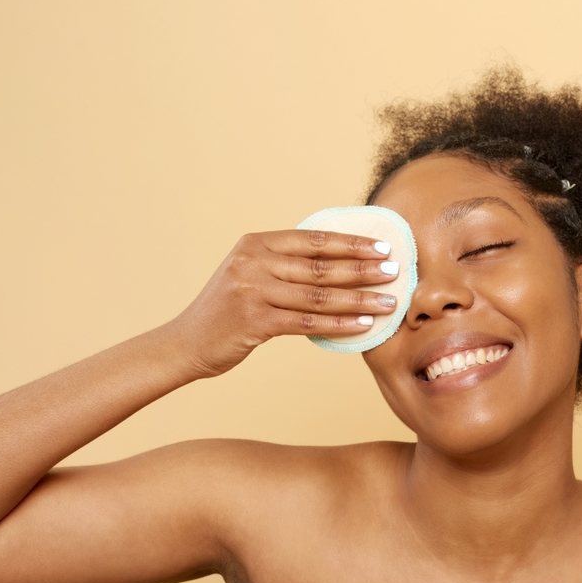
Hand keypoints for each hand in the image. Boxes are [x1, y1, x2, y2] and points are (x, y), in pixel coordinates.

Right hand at [168, 229, 398, 377]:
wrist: (185, 343)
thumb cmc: (227, 310)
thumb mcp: (251, 274)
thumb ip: (286, 264)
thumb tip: (340, 261)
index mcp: (256, 243)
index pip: (315, 239)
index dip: (352, 243)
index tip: (383, 246)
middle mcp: (253, 261)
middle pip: (322, 266)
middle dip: (364, 268)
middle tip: (395, 271)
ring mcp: (252, 290)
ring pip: (320, 295)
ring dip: (359, 299)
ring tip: (388, 302)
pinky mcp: (253, 320)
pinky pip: (308, 322)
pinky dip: (339, 323)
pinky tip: (363, 325)